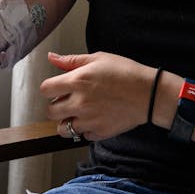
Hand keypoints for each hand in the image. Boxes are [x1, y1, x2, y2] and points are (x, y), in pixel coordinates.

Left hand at [40, 51, 155, 141]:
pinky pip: (84, 136)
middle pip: (50, 112)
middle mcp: (79, 103)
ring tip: (78, 114)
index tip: (57, 88)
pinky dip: (87, 130)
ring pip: (63, 129)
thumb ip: (72, 61)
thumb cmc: (126, 73)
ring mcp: (89, 120)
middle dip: (56, 106)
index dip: (50, 89)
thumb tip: (51, 57)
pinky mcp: (100, 132)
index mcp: (77, 81)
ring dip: (68, 122)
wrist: (149, 93)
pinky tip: (95, 119)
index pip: (45, 90)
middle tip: (68, 102)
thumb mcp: (99, 59)